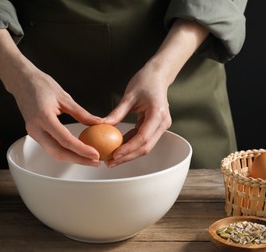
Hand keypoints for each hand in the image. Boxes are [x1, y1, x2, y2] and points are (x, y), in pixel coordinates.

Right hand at [11, 68, 103, 166]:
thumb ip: (81, 113)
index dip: (81, 150)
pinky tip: (77, 151)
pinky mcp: (34, 134)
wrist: (21, 81)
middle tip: (95, 161)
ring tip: (89, 159)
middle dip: (78, 160)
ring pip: (53, 153)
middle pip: (58, 152)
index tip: (95, 154)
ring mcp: (33, 132)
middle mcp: (36, 128)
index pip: (65, 140)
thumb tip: (98, 123)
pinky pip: (50, 147)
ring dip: (72, 158)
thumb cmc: (41, 85)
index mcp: (43, 117)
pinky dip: (65, 151)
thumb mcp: (64, 97)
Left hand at [103, 18, 208, 166]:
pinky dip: (131, 145)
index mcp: (157, 114)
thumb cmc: (145, 81)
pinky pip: (143, 139)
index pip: (143, 138)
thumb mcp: (129, 96)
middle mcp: (162, 123)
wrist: (158, 75)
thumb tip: (102, 126)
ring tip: (111, 159)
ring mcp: (161, 126)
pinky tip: (118, 148)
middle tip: (110, 162)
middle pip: (145, 147)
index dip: (128, 149)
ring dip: (129, 154)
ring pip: (145, 146)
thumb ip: (117, 113)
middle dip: (127, 157)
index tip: (114, 155)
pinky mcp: (156, 127)